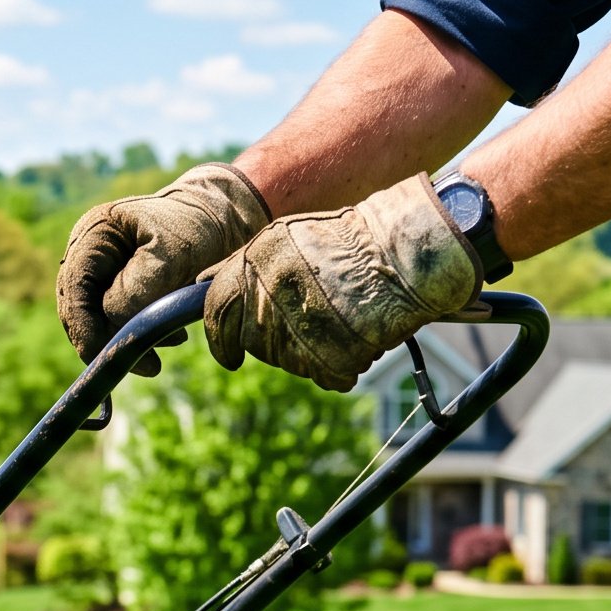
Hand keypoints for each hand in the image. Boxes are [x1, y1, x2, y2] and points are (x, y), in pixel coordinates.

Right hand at [55, 163, 271, 373]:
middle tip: (150, 366)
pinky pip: (118, 324)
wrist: (220, 222)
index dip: (84, 327)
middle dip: (109, 342)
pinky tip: (172, 337)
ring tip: (174, 340)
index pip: (74, 287)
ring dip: (129, 340)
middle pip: (79, 311)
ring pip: (99, 322)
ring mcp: (101, 275)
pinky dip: (141, 336)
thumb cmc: (198, 228)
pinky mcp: (118, 292)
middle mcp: (88, 255)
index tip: (107, 356)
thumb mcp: (175, 252)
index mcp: (93, 234)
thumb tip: (113, 318)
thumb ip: (139, 286)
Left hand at [199, 174, 480, 390]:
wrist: (408, 252)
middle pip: (255, 341)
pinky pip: (325, 373)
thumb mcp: (288, 237)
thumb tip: (202, 287)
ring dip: (308, 350)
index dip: (219, 338)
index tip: (228, 355)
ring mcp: (302, 326)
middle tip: (307, 325)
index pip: (217, 311)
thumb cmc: (351, 242)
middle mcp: (274, 293)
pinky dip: (339, 364)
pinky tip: (356, 336)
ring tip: (339, 320)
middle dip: (275, 340)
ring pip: (289, 360)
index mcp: (258, 260)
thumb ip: (244, 265)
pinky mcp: (332, 354)